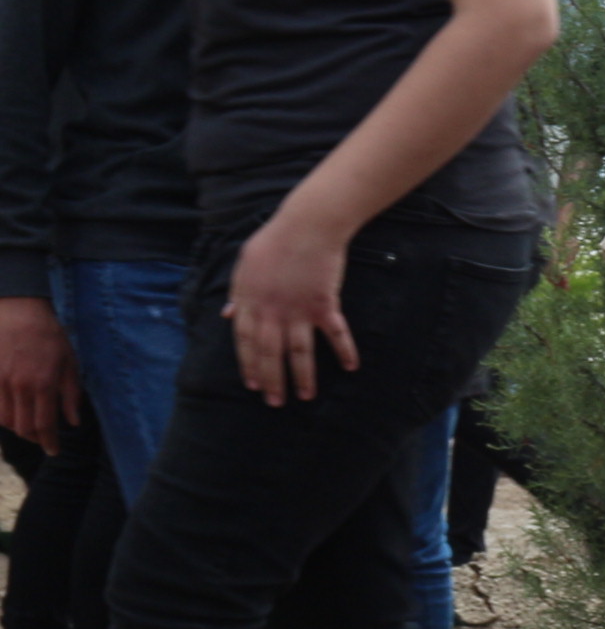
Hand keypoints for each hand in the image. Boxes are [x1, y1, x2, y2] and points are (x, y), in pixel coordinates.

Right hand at [0, 297, 78, 450]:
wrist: (19, 313)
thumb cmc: (50, 337)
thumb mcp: (70, 363)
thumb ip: (71, 395)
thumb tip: (73, 422)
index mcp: (43, 384)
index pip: (44, 425)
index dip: (49, 442)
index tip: (54, 451)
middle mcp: (19, 387)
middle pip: (23, 428)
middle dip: (35, 439)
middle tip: (44, 440)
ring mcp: (1, 382)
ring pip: (5, 420)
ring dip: (18, 429)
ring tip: (30, 428)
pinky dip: (4, 417)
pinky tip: (15, 414)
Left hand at [225, 209, 357, 405]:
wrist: (306, 226)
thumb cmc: (274, 241)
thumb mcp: (244, 265)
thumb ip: (237, 293)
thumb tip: (228, 315)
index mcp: (249, 302)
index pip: (244, 342)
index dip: (249, 366)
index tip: (253, 385)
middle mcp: (271, 312)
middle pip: (269, 353)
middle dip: (272, 380)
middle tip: (276, 403)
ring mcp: (298, 310)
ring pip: (298, 352)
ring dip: (302, 377)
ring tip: (306, 397)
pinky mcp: (323, 305)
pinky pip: (335, 334)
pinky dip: (344, 350)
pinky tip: (351, 367)